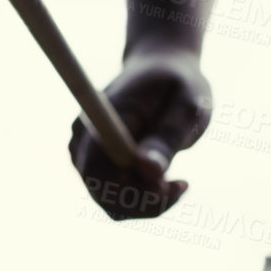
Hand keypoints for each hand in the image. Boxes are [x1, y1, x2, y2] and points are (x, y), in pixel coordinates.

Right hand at [69, 43, 211, 219]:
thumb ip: (167, 137)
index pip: (97, 171)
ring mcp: (85, 153)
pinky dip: (143, 198)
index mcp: (102, 117)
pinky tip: (166, 180)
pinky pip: (114, 198)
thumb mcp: (186, 104)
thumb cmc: (179, 84)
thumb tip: (148, 172)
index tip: (168, 186)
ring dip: (147, 202)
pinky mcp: (93, 165)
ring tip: (178, 181)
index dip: (129, 192)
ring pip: (109, 201)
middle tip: (181, 185)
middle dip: (144, 201)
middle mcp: (84, 136)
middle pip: (100, 192)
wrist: (163, 68)